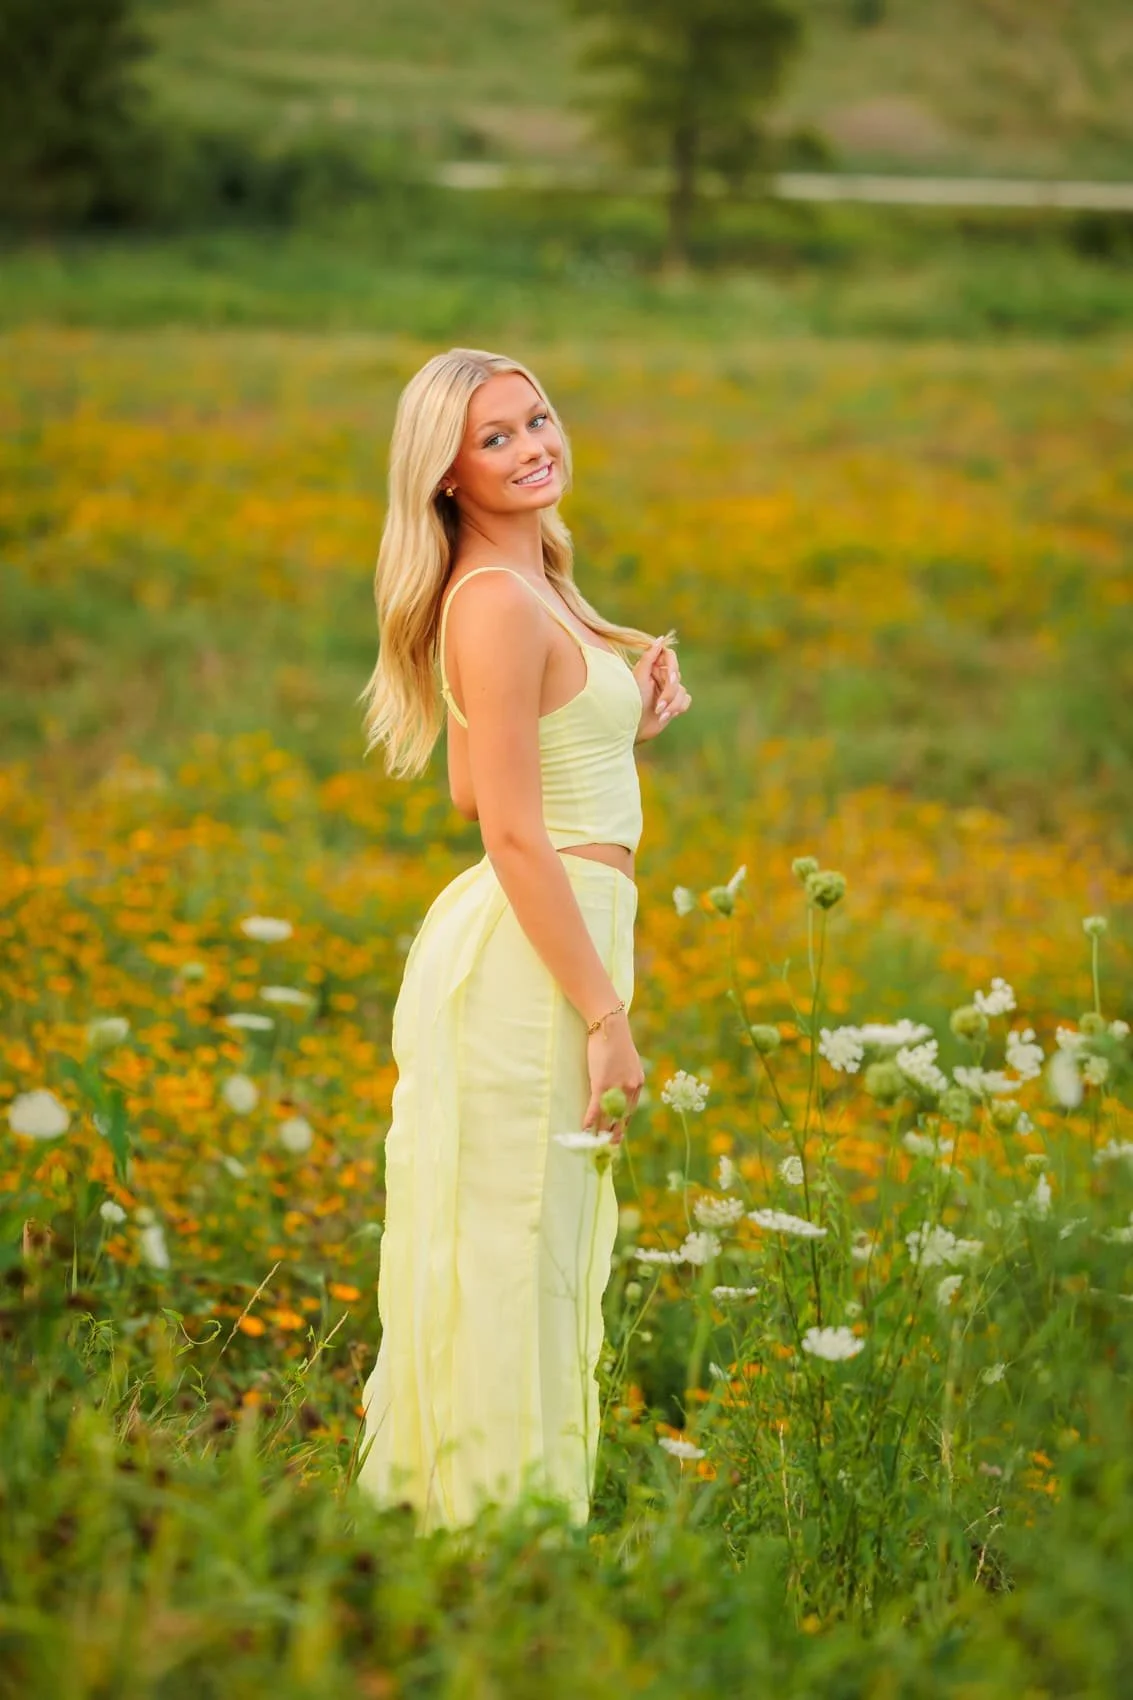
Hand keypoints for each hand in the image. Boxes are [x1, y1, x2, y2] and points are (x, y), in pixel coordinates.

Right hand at [582, 1013, 643, 1146]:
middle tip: (609, 1145)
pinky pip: (596, 1107)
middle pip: (622, 1117)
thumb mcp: (627, 1060)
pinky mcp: (601, 1083)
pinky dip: (590, 1119)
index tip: (618, 1133)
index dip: (623, 1123)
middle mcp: (630, 1088)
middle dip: (615, 1133)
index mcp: (637, 1082)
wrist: (609, 1026)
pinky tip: (584, 1128)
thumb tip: (619, 1084)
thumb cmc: (615, 1040)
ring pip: (608, 1115)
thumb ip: (626, 1075)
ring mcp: (616, 1087)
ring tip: (594, 1141)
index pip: (631, 1110)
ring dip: (600, 1130)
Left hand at [632, 636, 690, 742]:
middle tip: (658, 705)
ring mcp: (669, 690)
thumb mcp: (638, 678)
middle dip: (669, 692)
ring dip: (671, 704)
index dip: (672, 665)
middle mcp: (662, 676)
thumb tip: (660, 639)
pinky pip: (686, 701)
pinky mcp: (675, 703)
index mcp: (652, 667)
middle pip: (677, 675)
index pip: (669, 655)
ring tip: (658, 713)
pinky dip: (676, 708)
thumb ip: (649, 658)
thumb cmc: (630, 701)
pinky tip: (663, 716)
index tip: (669, 676)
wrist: (631, 727)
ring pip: (682, 691)